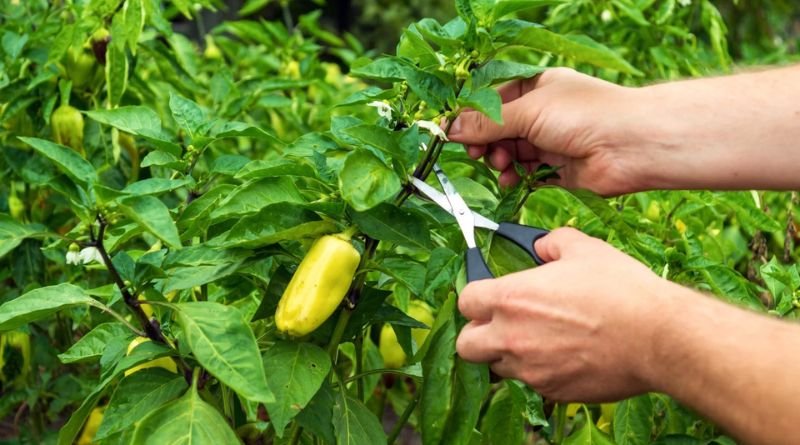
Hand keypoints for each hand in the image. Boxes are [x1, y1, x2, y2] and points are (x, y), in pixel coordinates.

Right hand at [448, 68, 647, 195]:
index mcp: (535, 87)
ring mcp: (549, 142)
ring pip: (509, 153)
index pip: (493, 100)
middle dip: (485, 142)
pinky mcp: (556, 169)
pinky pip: (525, 174)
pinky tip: (510, 181)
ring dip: (499, 161)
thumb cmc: (584, 114)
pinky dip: (514, 178)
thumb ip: (487, 123)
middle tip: (475, 153)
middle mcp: (542, 113)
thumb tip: (450, 128)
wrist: (631, 145)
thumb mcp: (527, 111)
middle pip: (498, 129)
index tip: (453, 133)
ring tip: (502, 165)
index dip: (472, 117)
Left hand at [455, 228, 673, 401]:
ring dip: (510, 354)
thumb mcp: (583, 249)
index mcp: (511, 299)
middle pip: (466, 345)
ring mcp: (531, 370)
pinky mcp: (553, 391)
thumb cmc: (620, 290)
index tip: (489, 295)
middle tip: (500, 324)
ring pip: (499, 367)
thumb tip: (541, 246)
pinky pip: (534, 383)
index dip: (476, 297)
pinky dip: (541, 372)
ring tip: (540, 340)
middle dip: (477, 334)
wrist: (657, 338)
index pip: (465, 301)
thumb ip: (551, 243)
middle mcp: (511, 338)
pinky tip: (567, 356)